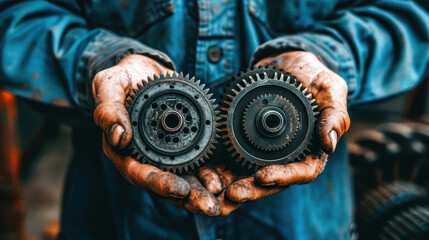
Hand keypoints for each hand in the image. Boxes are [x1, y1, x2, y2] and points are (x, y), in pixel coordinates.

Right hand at [92, 54, 220, 215]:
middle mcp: (144, 158)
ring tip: (222, 199)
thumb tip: (118, 137)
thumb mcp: (110, 85)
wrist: (145, 71)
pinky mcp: (182, 148)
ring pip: (184, 179)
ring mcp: (164, 156)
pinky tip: (227, 179)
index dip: (159, 183)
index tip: (179, 190)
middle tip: (209, 207)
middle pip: (166, 184)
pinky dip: (210, 173)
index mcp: (123, 150)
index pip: (139, 174)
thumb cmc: (124, 79)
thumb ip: (109, 109)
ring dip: (203, 191)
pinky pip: (196, 163)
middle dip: (188, 197)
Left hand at [212, 51, 349, 215]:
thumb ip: (334, 114)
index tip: (263, 176)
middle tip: (232, 194)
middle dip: (252, 190)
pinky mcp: (245, 145)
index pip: (301, 172)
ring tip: (213, 190)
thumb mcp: (330, 89)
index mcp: (311, 150)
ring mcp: (264, 153)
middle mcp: (287, 157)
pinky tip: (204, 173)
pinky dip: (219, 169)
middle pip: (271, 181)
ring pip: (248, 176)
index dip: (283, 177)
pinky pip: (232, 160)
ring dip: (231, 186)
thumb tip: (329, 144)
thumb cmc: (313, 77)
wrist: (286, 64)